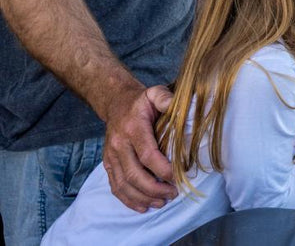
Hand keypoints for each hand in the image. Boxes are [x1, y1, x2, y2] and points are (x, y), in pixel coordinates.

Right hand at [101, 84, 175, 211]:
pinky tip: (143, 206)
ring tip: (161, 202)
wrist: (116, 104)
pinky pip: (115, 186)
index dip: (162, 169)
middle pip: (134, 174)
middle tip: (173, 193)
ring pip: (124, 184)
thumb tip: (181, 106)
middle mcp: (119, 144)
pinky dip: (128, 200)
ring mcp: (111, 156)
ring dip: (143, 197)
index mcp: (133, 128)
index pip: (147, 154)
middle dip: (154, 188)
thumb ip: (165, 99)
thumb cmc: (141, 102)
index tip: (177, 177)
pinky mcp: (108, 164)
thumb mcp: (154, 93)